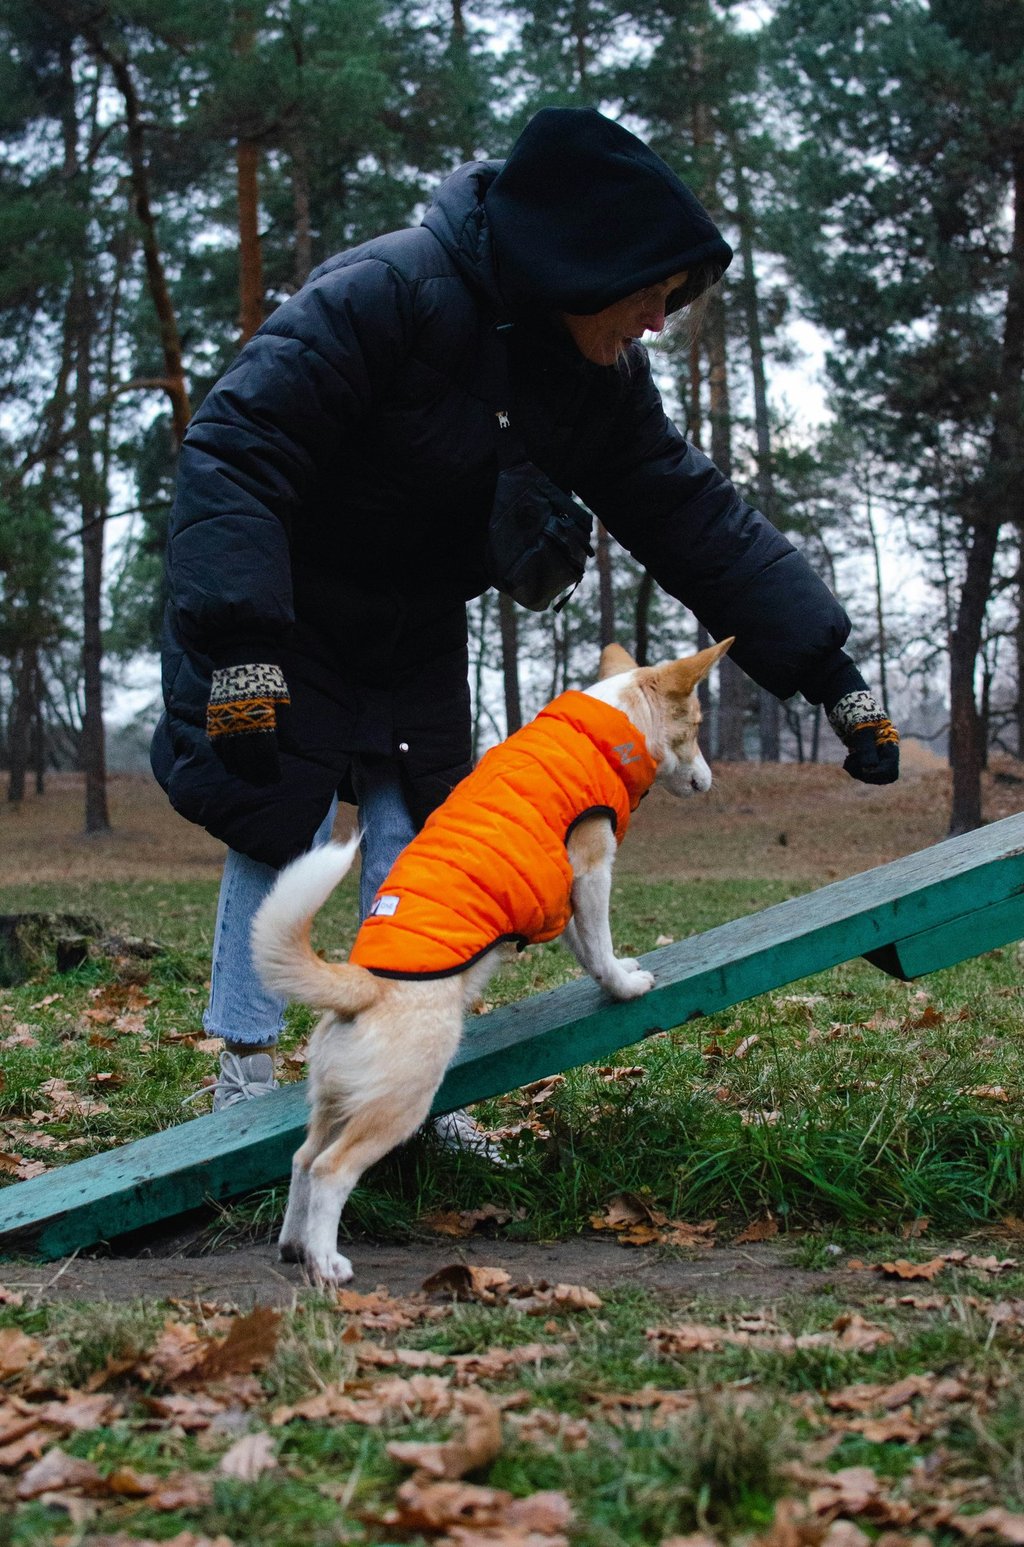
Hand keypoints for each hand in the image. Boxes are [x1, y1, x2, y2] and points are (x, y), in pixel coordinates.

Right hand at [206, 662, 288, 784]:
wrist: (241, 660)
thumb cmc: (267, 682)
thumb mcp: (282, 702)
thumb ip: (286, 728)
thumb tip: (295, 750)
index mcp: (262, 723)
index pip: (266, 756)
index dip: (270, 771)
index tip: (275, 779)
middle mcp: (242, 727)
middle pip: (247, 760)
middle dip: (256, 775)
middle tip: (262, 784)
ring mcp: (225, 724)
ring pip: (230, 757)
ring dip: (239, 771)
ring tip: (247, 778)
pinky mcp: (214, 720)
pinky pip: (217, 746)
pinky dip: (224, 759)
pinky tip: (231, 766)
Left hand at [828, 689, 899, 784]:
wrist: (841, 696)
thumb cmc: (853, 709)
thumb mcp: (859, 729)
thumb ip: (865, 749)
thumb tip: (869, 769)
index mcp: (889, 742)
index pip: (890, 770)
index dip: (877, 774)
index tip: (863, 769)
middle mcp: (883, 748)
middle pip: (882, 775)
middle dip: (866, 775)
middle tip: (852, 764)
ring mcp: (873, 749)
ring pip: (870, 773)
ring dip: (858, 771)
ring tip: (848, 760)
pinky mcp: (861, 750)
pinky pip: (862, 768)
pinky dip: (854, 768)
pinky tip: (847, 760)